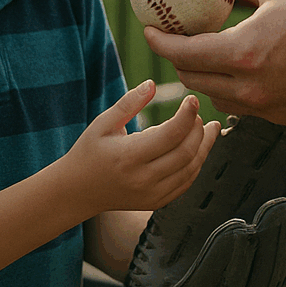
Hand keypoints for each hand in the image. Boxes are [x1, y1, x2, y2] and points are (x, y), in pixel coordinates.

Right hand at [64, 80, 219, 213]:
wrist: (77, 191)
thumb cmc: (89, 153)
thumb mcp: (103, 123)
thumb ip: (129, 103)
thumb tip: (152, 83)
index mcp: (128, 156)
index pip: (171, 134)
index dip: (187, 114)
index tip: (192, 100)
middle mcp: (143, 178)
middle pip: (186, 153)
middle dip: (199, 130)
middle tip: (198, 113)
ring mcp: (151, 194)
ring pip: (191, 169)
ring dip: (204, 147)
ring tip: (208, 128)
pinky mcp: (156, 202)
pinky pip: (186, 183)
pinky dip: (196, 164)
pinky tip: (198, 149)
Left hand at [145, 0, 285, 123]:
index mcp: (240, 54)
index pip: (182, 54)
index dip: (159, 42)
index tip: (149, 30)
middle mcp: (246, 88)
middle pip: (192, 80)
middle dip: (177, 61)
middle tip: (176, 42)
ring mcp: (263, 108)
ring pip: (215, 97)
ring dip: (204, 79)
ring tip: (205, 59)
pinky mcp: (280, 117)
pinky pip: (242, 107)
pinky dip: (232, 91)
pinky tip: (239, 74)